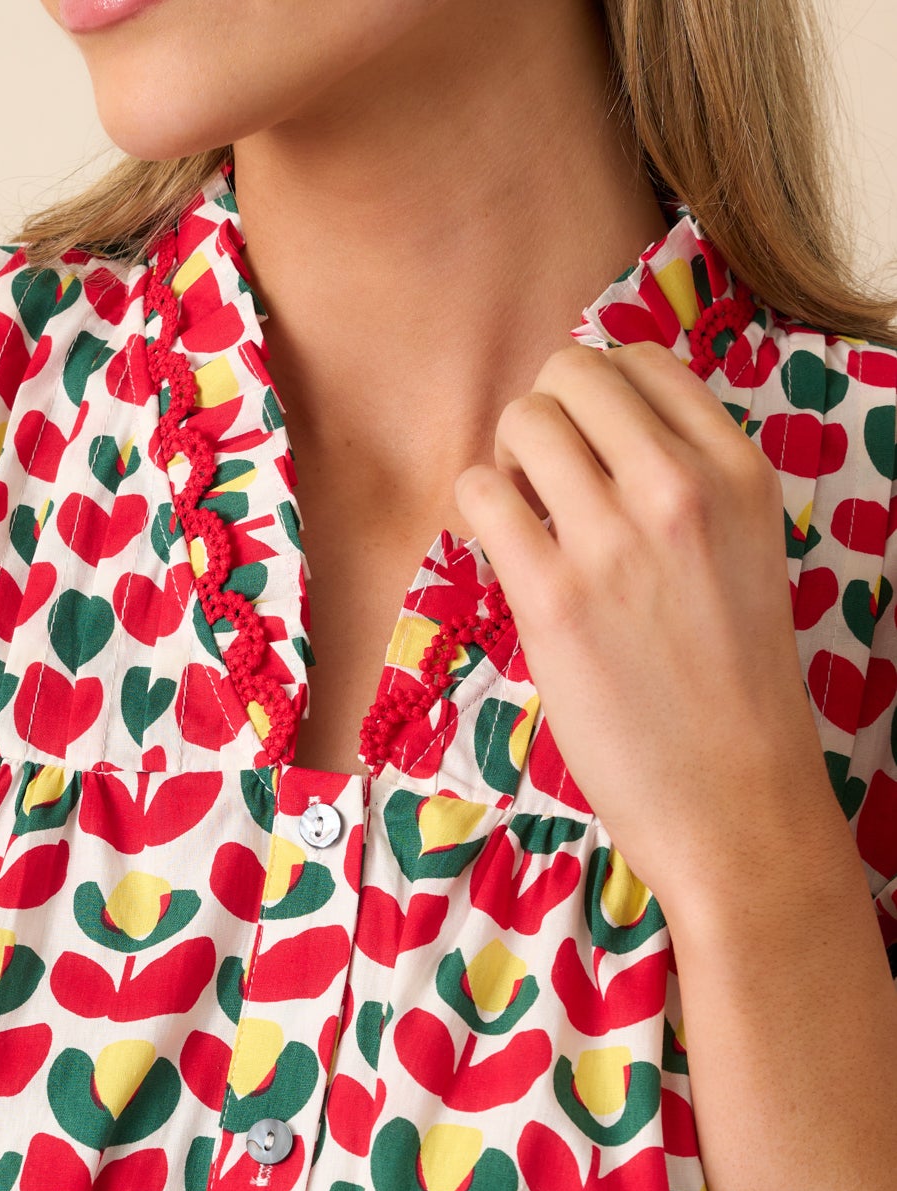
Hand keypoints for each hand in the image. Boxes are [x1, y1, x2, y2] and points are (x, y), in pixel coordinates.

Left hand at [451, 340, 841, 925]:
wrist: (734, 797)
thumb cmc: (730, 688)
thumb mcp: (745, 555)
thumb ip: (690, 487)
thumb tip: (601, 436)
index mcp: (739, 471)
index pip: (645, 363)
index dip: (597, 398)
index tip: (587, 451)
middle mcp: (681, 488)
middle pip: (574, 372)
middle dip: (542, 415)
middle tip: (541, 480)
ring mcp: (615, 541)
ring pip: (523, 420)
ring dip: (504, 457)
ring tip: (520, 514)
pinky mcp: (554, 598)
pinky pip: (480, 495)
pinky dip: (476, 510)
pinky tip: (501, 553)